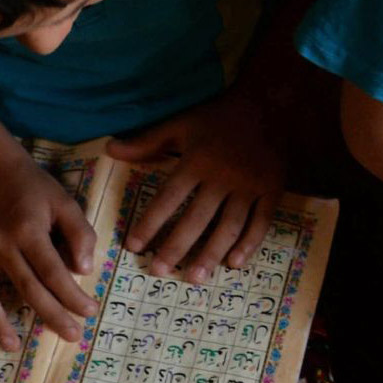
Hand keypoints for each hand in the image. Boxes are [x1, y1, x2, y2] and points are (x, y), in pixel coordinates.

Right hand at [0, 149, 98, 349]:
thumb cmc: (36, 189)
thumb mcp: (66, 203)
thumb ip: (80, 234)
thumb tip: (84, 271)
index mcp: (27, 230)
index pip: (52, 271)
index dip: (72, 295)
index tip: (89, 312)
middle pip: (27, 288)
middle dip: (52, 315)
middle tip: (72, 336)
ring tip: (13, 344)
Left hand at [107, 95, 282, 280]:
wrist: (268, 105)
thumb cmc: (218, 117)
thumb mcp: (181, 124)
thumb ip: (147, 141)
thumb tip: (109, 150)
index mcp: (198, 161)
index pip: (169, 198)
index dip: (151, 223)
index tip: (134, 246)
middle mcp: (223, 176)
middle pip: (197, 218)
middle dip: (176, 247)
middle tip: (159, 270)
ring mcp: (250, 185)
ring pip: (229, 226)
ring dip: (211, 254)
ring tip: (194, 278)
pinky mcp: (272, 190)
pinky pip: (261, 222)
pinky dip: (249, 244)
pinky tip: (234, 263)